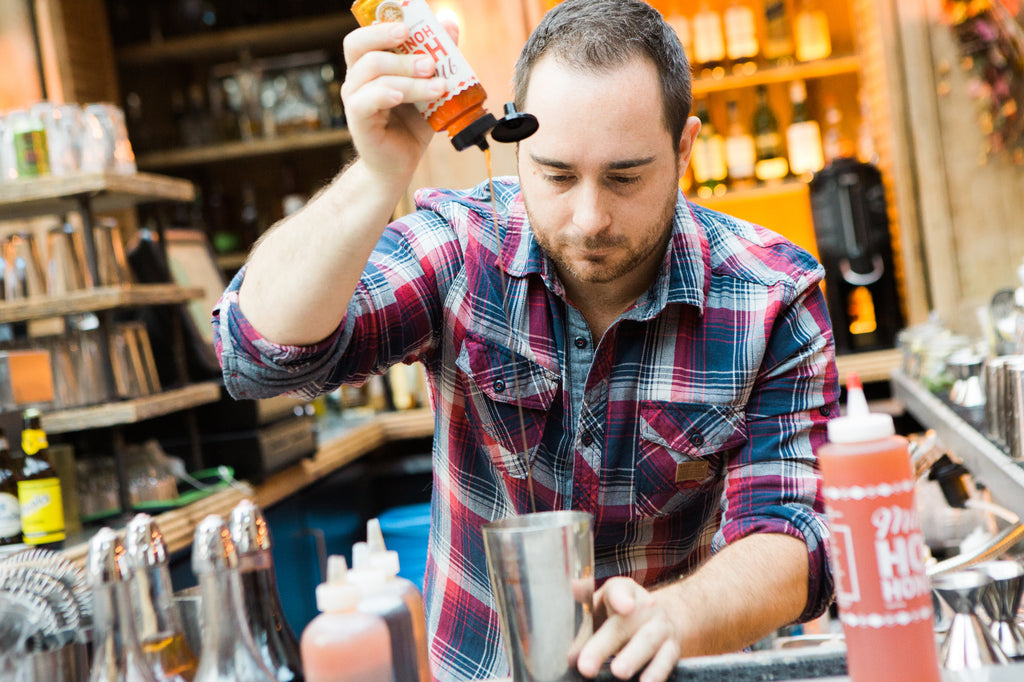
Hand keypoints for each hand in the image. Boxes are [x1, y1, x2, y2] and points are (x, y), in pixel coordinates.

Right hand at [340, 16, 458, 178]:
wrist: (400, 165)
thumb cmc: (412, 125)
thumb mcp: (431, 87)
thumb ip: (439, 57)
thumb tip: (449, 21)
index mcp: (371, 65)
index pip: (366, 34)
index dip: (382, 24)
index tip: (408, 25)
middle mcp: (357, 78)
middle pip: (361, 46)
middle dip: (393, 43)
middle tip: (429, 58)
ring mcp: (355, 99)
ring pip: (373, 73)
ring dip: (408, 75)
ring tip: (438, 86)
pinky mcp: (358, 121)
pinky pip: (365, 101)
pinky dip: (385, 94)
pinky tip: (402, 96)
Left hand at [575, 577, 680, 681]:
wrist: (657, 617)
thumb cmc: (618, 614)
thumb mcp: (599, 610)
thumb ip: (582, 627)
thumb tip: (570, 655)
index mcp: (622, 591)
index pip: (619, 590)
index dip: (621, 598)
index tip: (624, 607)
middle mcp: (645, 606)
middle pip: (625, 623)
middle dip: (604, 645)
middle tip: (585, 666)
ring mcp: (661, 626)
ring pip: (647, 641)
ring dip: (633, 658)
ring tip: (619, 672)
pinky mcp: (672, 647)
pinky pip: (666, 660)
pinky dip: (657, 672)